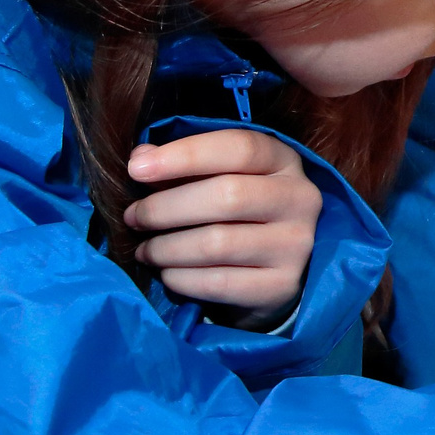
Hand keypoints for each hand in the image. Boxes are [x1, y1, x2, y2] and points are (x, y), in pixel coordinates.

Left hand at [125, 129, 324, 316]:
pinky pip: (216, 283)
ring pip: (216, 243)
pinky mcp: (282, 286)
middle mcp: (300, 199)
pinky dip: (180, 278)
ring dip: (165, 248)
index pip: (241, 148)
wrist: (276, 271)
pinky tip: (167, 273)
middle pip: (227, 195)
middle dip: (165, 208)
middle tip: (133, 218)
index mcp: (285, 161)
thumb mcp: (219, 178)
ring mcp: (296, 245)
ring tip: (145, 250)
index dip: (186, 155)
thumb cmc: (238, 214)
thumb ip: (182, 165)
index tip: (137, 170)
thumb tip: (140, 158)